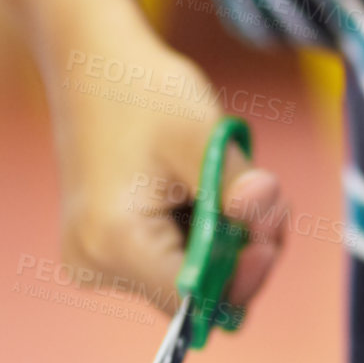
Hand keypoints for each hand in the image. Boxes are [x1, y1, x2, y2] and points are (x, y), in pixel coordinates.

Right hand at [46, 0, 286, 318]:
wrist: (91, 63)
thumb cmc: (142, 91)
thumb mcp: (201, 135)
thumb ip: (236, 187)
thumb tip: (266, 215)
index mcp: (114, 243)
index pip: (195, 299)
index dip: (242, 275)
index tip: (272, 232)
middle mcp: (95, 265)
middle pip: (193, 294)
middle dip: (240, 255)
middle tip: (271, 204)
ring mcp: (94, 260)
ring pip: (186, 277)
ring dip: (224, 241)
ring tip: (240, 186)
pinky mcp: (102, 247)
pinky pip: (168, 259)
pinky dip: (199, 234)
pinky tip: (208, 192)